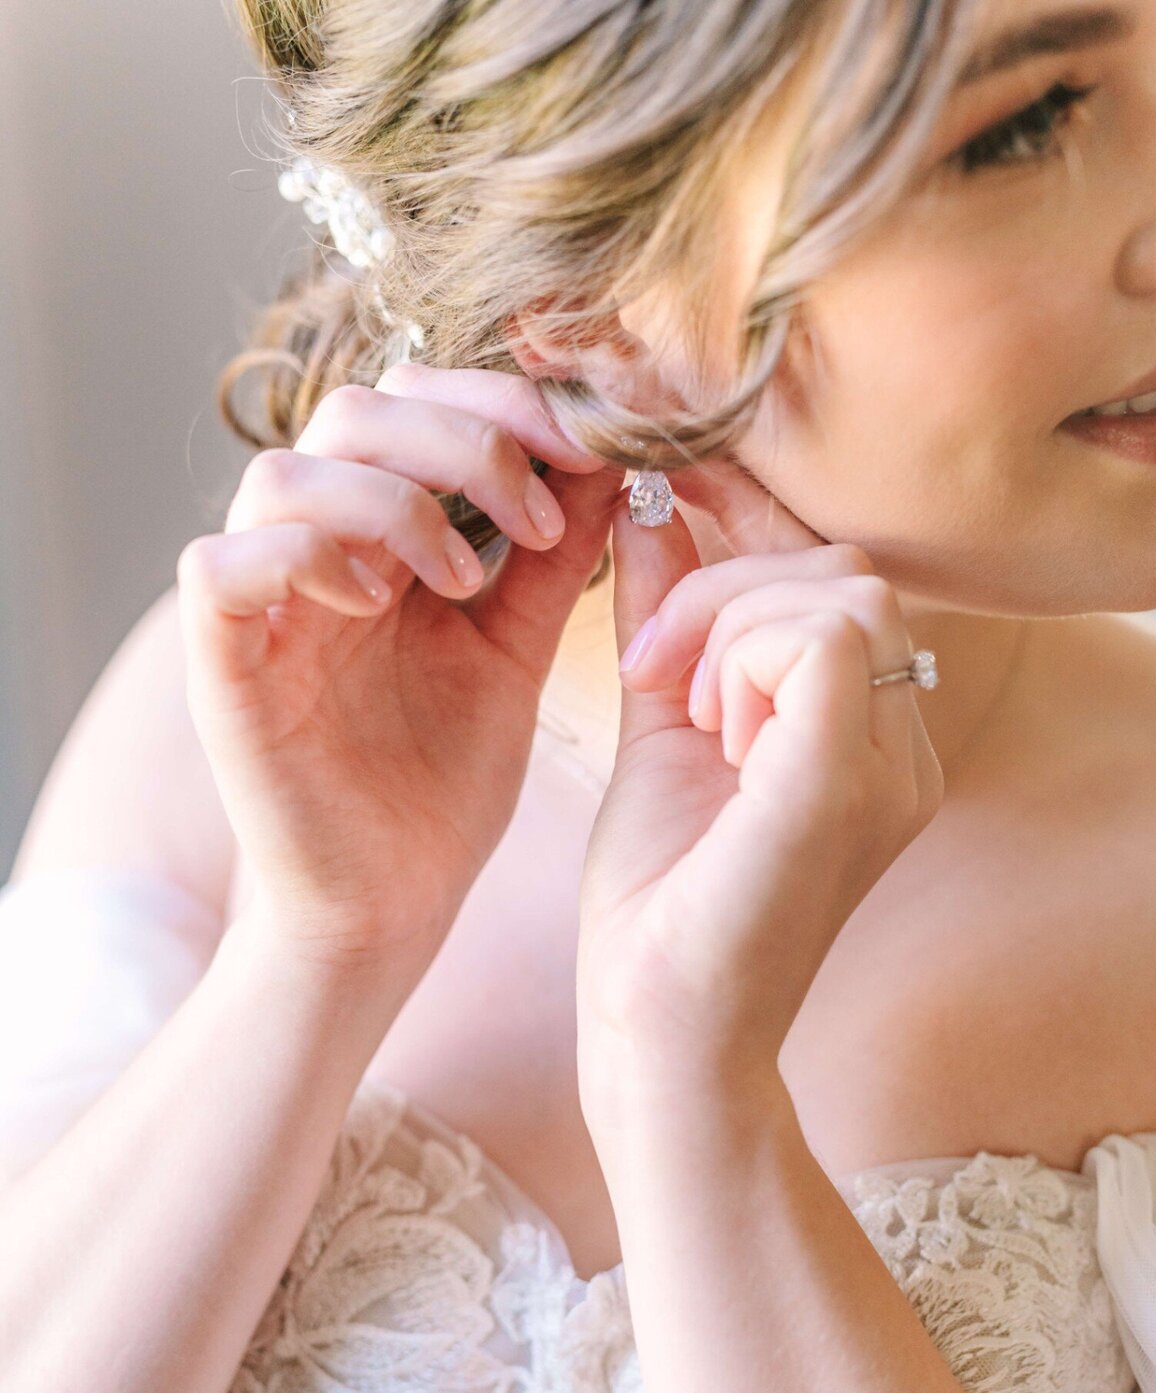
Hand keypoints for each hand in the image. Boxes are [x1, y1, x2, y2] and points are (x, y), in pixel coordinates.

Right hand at [176, 365, 623, 973]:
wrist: (395, 901)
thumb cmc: (446, 780)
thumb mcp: (516, 648)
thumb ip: (551, 555)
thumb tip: (610, 452)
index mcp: (380, 534)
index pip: (417, 400)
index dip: (502, 404)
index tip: (587, 456)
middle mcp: (313, 551)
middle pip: (355, 410)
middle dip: (462, 437)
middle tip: (535, 516)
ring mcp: (262, 607)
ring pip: (283, 474)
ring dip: (392, 503)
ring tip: (460, 580)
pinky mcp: (223, 670)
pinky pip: (218, 567)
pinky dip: (300, 559)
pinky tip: (374, 605)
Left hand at [576, 456, 943, 1099]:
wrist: (651, 1026)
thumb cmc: (659, 901)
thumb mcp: (664, 724)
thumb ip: (674, 621)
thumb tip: (657, 506)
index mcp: (867, 738)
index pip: (841, 581)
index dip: (754, 529)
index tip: (663, 510)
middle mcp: (902, 751)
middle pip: (846, 572)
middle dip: (727, 585)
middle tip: (657, 669)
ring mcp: (890, 770)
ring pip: (841, 590)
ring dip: (730, 622)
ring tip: (684, 711)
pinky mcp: (849, 784)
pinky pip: (825, 636)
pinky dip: (743, 656)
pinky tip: (710, 731)